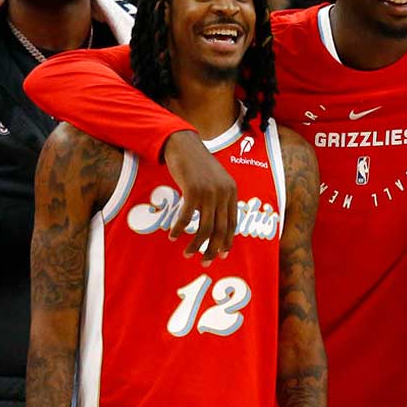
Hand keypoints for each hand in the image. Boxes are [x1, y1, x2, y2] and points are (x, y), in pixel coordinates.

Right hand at [162, 130, 237, 264]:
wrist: (183, 144)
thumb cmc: (197, 164)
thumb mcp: (215, 180)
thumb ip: (220, 198)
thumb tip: (217, 223)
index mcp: (232, 192)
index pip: (233, 224)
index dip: (227, 242)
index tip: (221, 255)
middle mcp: (224, 193)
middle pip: (220, 230)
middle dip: (212, 249)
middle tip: (204, 262)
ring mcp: (209, 192)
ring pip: (205, 228)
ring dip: (196, 244)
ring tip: (187, 253)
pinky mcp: (193, 190)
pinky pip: (187, 218)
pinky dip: (179, 229)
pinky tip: (173, 235)